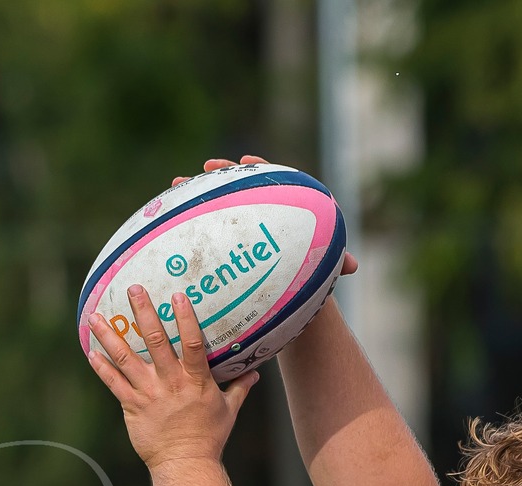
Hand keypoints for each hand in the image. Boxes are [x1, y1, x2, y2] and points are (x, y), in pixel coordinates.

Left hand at [86, 284, 257, 469]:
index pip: (193, 344)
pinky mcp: (132, 406)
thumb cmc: (209, 438)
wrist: (184, 465)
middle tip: (133, 289)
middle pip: (155, 342)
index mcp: (195, 381)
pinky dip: (101, 367)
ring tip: (95, 316)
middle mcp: (170, 383)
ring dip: (109, 335)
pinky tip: (90, 350)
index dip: (185, 319)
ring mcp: (148, 394)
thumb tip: (255, 373)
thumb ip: (240, 388)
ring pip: (126, 359)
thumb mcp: (229, 411)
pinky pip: (113, 383)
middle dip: (143, 313)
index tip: (178, 296)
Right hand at [176, 155, 359, 276]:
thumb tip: (352, 265)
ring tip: (178, 183)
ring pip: (218, 200)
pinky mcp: (226, 237)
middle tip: (209, 167)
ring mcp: (240, 221)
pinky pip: (206, 223)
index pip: (273, 178)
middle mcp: (260, 209)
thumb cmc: (310, 274)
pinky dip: (189, 217)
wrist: (291, 288)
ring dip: (198, 190)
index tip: (247, 161)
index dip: (260, 167)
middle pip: (240, 183)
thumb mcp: (322, 267)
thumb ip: (335, 261)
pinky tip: (169, 214)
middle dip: (223, 173)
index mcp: (284, 207)